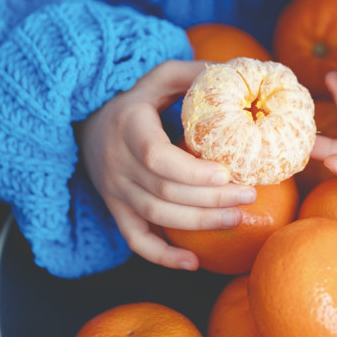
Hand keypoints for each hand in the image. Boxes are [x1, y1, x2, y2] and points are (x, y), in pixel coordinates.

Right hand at [77, 60, 256, 269]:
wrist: (87, 124)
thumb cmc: (135, 98)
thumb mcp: (159, 76)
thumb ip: (193, 73)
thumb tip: (236, 74)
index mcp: (129, 127)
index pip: (157, 158)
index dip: (192, 171)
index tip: (227, 172)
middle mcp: (117, 163)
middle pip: (165, 191)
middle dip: (211, 198)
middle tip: (248, 195)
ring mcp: (115, 190)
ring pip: (156, 216)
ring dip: (199, 223)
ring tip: (237, 218)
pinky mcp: (116, 209)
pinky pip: (136, 240)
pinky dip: (162, 256)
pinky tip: (193, 263)